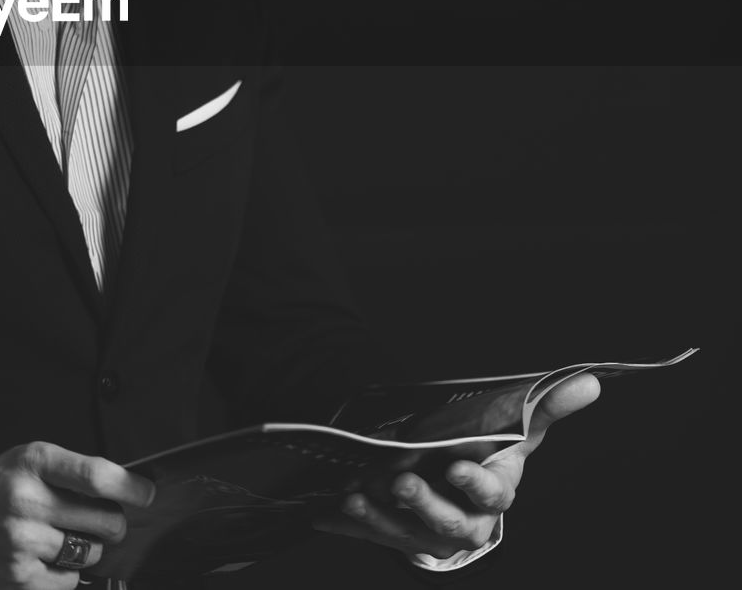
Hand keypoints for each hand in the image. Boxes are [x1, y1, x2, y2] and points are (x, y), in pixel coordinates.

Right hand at [0, 440, 155, 589]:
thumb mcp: (24, 462)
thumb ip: (68, 473)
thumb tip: (123, 491)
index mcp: (33, 461)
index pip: (96, 475)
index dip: (131, 488)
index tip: (147, 494)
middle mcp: (28, 499)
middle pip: (105, 520)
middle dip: (112, 524)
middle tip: (101, 521)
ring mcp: (23, 541)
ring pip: (91, 553)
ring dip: (86, 549)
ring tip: (59, 537)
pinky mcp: (19, 578)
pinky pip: (69, 581)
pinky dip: (65, 572)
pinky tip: (43, 558)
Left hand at [313, 372, 600, 560]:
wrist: (458, 483)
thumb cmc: (489, 451)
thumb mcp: (517, 427)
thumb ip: (547, 405)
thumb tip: (592, 381)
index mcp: (492, 493)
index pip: (490, 496)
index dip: (475, 484)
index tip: (458, 466)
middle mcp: (460, 520)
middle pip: (446, 522)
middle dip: (423, 504)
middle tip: (400, 482)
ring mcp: (424, 529)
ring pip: (403, 532)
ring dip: (378, 516)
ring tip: (354, 495)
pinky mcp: (391, 530)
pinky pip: (366, 532)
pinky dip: (344, 523)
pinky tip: (321, 512)